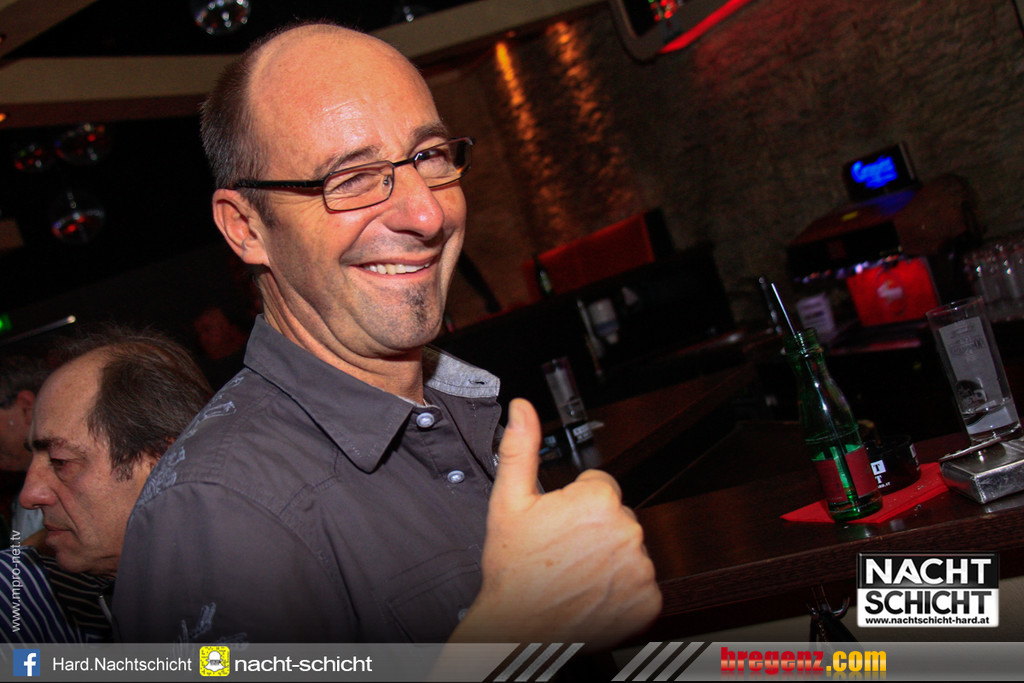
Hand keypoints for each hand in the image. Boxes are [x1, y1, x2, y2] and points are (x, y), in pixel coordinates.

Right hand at [451, 398, 661, 650]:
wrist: (517, 629)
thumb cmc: (512, 570)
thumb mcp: (508, 502)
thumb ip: (521, 448)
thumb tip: (522, 409)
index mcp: (597, 501)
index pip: (599, 487)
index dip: (575, 504)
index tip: (557, 525)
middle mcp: (626, 531)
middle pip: (616, 517)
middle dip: (593, 530)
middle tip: (562, 551)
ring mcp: (641, 569)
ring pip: (628, 550)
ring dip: (607, 559)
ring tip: (574, 574)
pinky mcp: (648, 601)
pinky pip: (640, 584)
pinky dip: (621, 590)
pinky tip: (592, 594)